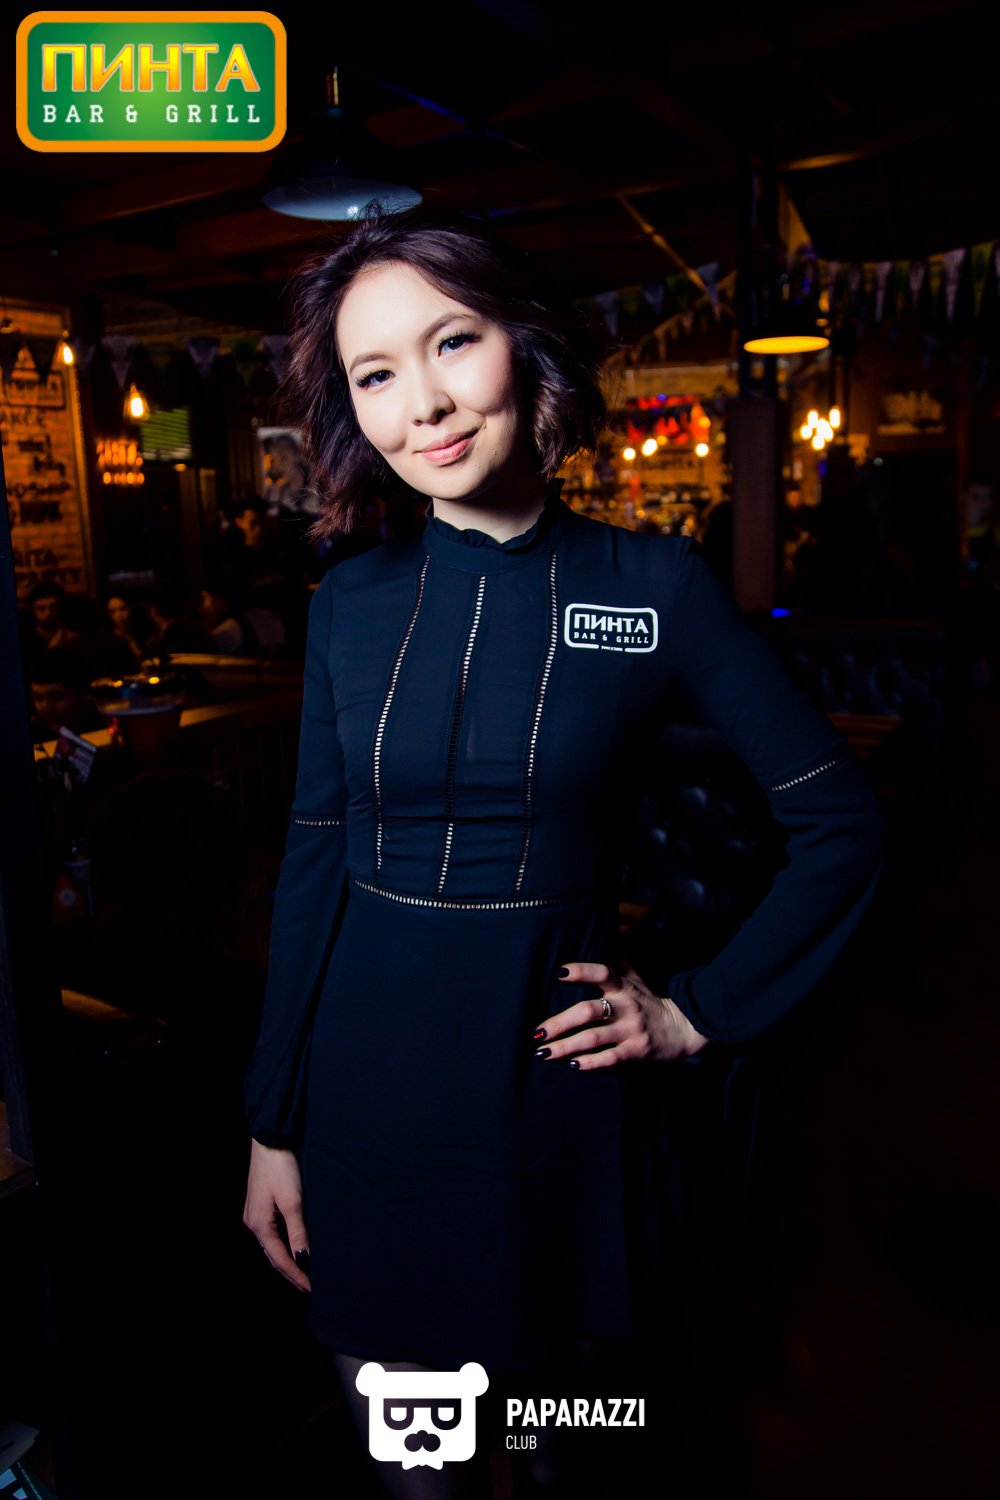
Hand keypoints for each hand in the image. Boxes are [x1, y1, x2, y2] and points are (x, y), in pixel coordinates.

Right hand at [243, 1139, 310, 1293]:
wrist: (269, 1141)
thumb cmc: (281, 1167)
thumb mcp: (293, 1201)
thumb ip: (298, 1232)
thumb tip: (303, 1258)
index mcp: (259, 1225)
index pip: (280, 1259)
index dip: (296, 1275)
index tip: (311, 1290)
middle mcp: (253, 1223)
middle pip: (273, 1256)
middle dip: (291, 1273)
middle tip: (308, 1288)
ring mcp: (254, 1215)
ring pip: (271, 1246)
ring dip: (287, 1260)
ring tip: (303, 1274)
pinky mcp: (259, 1207)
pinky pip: (271, 1235)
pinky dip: (282, 1246)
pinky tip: (292, 1249)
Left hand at [532, 961, 710, 1070]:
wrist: (684, 1029)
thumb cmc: (651, 1004)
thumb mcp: (637, 981)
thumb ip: (618, 966)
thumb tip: (605, 939)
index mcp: (624, 987)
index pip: (602, 973)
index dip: (581, 971)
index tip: (559, 973)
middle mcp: (627, 1007)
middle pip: (588, 1011)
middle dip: (559, 1023)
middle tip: (538, 1032)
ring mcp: (632, 1030)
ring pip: (593, 1037)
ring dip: (566, 1046)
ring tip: (544, 1052)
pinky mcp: (637, 1051)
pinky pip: (610, 1058)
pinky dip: (590, 1063)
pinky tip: (572, 1065)